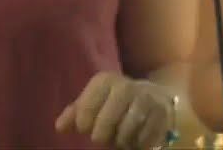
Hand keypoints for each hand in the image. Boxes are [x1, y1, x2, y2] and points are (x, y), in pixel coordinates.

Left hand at [55, 72, 177, 149]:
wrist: (154, 97)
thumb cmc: (115, 104)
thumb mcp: (94, 103)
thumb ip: (75, 113)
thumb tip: (60, 127)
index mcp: (105, 81)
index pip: (86, 108)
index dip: (84, 123)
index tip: (86, 126)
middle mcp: (127, 85)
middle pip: (106, 121)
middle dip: (102, 135)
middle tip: (102, 138)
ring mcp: (147, 98)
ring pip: (127, 129)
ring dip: (121, 139)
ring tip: (120, 138)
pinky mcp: (162, 111)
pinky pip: (146, 135)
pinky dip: (139, 142)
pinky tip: (136, 138)